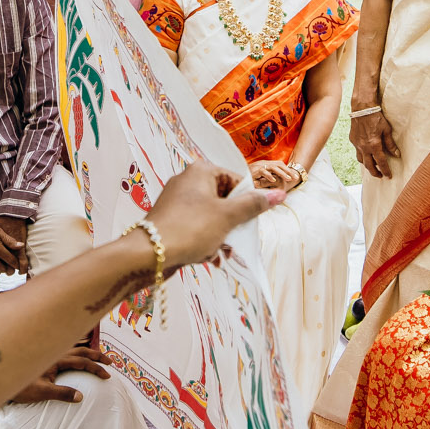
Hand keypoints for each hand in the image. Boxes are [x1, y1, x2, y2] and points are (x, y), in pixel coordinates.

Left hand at [11, 345, 109, 403]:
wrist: (1, 379)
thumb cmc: (19, 387)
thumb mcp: (41, 392)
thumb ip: (61, 393)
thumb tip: (81, 397)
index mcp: (55, 359)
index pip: (81, 361)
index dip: (96, 367)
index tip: (107, 375)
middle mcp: (54, 353)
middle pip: (80, 350)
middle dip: (96, 356)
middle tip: (110, 362)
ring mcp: (49, 354)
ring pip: (73, 349)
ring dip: (87, 353)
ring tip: (98, 358)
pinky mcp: (45, 358)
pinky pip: (65, 352)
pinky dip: (76, 353)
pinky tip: (77, 358)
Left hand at [145, 160, 273, 267]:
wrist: (149, 254)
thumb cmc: (190, 228)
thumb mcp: (228, 216)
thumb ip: (254, 205)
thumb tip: (280, 194)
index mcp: (201, 171)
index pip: (236, 181)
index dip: (246, 202)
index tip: (249, 221)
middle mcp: (187, 182)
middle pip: (224, 201)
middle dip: (232, 225)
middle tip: (234, 241)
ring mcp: (177, 202)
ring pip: (211, 218)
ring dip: (220, 237)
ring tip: (220, 253)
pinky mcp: (171, 221)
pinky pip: (196, 229)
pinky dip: (205, 242)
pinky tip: (206, 257)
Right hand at [248, 160, 303, 191]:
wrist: (234, 172)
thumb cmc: (247, 178)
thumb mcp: (260, 177)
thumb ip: (268, 179)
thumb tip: (278, 184)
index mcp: (265, 164)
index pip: (280, 164)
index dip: (288, 170)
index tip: (295, 177)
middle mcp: (263, 163)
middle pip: (278, 165)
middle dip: (288, 171)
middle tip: (295, 178)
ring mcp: (258, 166)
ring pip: (273, 167)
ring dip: (282, 173)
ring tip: (288, 179)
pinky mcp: (253, 171)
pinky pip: (262, 172)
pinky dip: (268, 176)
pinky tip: (274, 181)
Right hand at [351, 107, 397, 178]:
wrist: (362, 108)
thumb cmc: (376, 117)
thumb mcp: (387, 130)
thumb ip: (391, 144)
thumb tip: (397, 154)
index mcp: (374, 145)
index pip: (381, 162)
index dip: (385, 170)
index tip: (389, 176)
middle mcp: (364, 147)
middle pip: (369, 165)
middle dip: (375, 172)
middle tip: (380, 176)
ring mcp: (357, 144)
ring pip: (361, 160)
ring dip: (367, 165)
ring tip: (372, 166)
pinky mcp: (352, 140)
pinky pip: (357, 151)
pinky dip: (362, 155)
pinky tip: (366, 153)